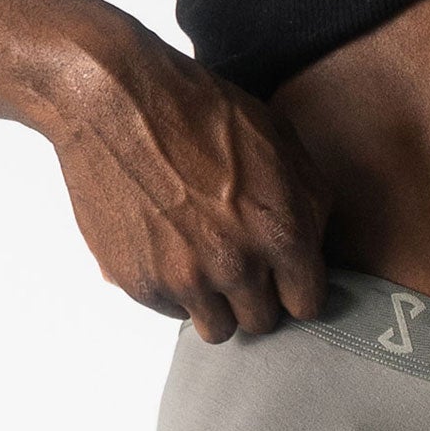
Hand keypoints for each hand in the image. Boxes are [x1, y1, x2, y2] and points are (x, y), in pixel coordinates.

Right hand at [45, 27, 331, 343]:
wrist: (115, 99)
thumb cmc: (201, 112)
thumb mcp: (281, 142)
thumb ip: (310, 206)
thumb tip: (314, 252)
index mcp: (282, 235)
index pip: (307, 305)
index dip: (295, 288)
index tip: (282, 275)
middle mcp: (237, 267)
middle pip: (262, 323)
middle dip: (257, 296)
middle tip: (239, 262)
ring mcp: (185, 280)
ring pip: (217, 330)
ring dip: (217, 304)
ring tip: (204, 263)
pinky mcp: (140, 283)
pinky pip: (171, 311)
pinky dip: (172, 289)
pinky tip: (167, 246)